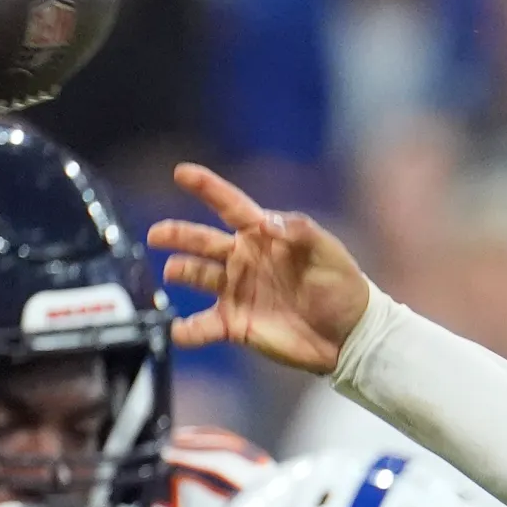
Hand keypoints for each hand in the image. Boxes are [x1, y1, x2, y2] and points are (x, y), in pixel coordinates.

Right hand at [148, 164, 372, 373]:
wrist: (349, 334)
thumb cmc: (342, 286)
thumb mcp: (328, 251)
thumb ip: (299, 231)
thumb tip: (268, 221)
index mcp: (263, 236)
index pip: (230, 205)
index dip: (207, 188)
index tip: (182, 172)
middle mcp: (243, 260)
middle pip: (202, 241)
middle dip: (178, 235)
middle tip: (157, 234)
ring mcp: (237, 292)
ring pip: (197, 277)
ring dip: (182, 272)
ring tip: (173, 271)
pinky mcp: (236, 324)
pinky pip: (204, 326)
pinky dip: (188, 330)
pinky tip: (179, 331)